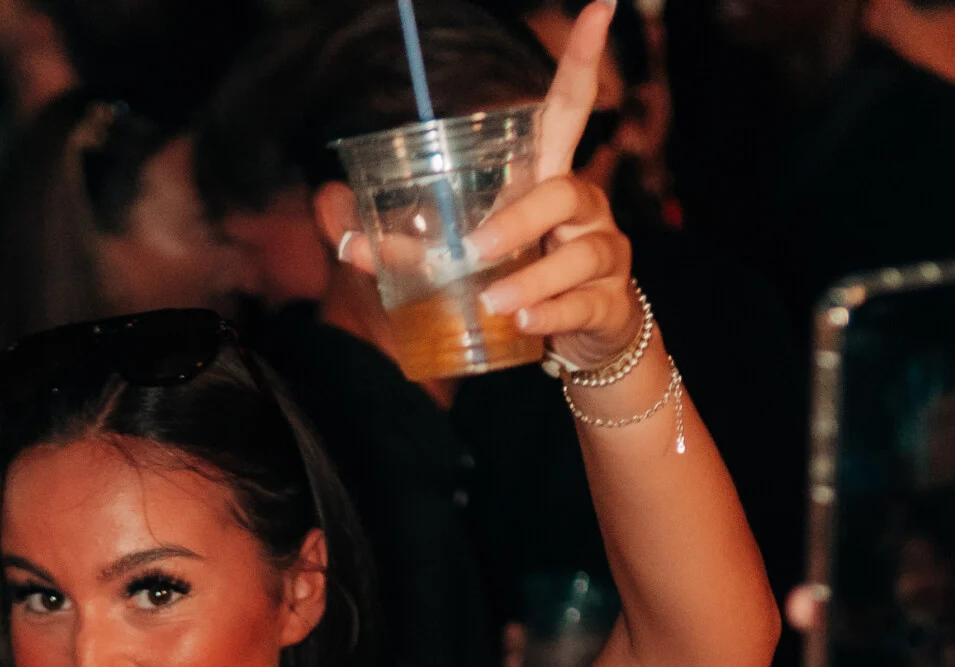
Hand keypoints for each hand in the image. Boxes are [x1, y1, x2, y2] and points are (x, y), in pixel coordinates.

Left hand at [337, 0, 637, 372]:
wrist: (583, 344)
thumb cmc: (521, 284)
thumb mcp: (467, 261)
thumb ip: (407, 249)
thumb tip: (343, 238)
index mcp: (548, 180)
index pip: (570, 109)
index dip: (583, 59)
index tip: (600, 4)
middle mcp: (583, 209)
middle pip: (563, 191)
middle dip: (520, 216)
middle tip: (474, 249)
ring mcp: (602, 254)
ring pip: (576, 253)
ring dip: (531, 279)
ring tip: (492, 303)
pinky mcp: (610, 304)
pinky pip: (584, 304)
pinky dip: (553, 314)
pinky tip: (525, 325)